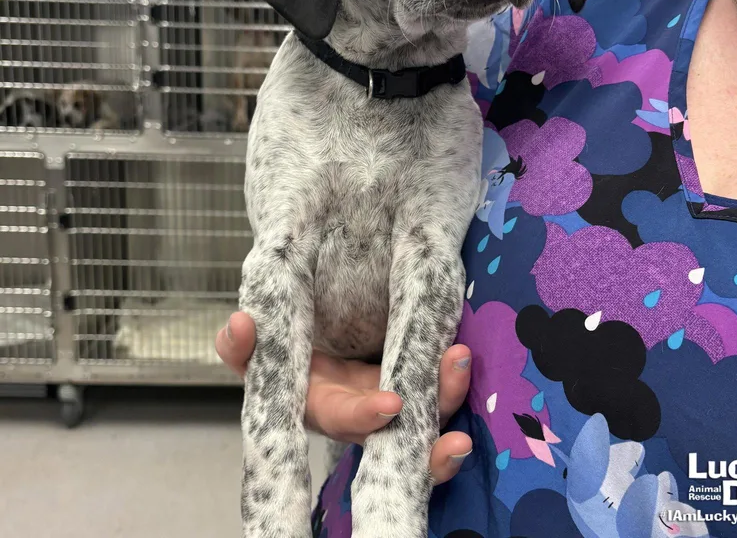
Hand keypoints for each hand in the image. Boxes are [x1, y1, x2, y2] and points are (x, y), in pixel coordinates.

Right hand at [217, 312, 472, 484]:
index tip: (390, 405)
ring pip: (428, 415)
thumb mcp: (257, 348)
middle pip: (400, 438)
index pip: (343, 419)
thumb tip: (238, 324)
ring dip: (450, 396)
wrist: (311, 324)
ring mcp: (392, 395)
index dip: (364, 418)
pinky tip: (463, 351)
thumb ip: (241, 346)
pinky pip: (439, 385)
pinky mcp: (413, 376)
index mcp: (323, 406)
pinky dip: (453, 374)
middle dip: (428, 448)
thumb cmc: (283, 343)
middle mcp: (362, 411)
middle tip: (457, 442)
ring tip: (461, 361)